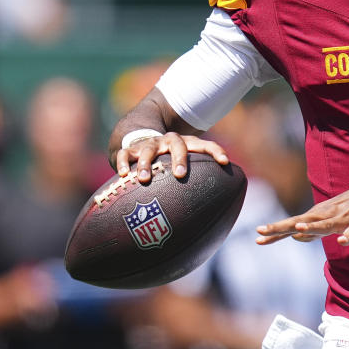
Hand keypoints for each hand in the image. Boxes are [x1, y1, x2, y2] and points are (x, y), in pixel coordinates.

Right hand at [114, 132, 228, 183]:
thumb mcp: (185, 163)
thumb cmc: (171, 161)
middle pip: (177, 145)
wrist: (143, 139)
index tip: (225, 162)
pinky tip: (123, 175)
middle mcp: (169, 142)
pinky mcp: (131, 149)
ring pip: (148, 150)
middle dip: (179, 159)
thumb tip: (219, 209)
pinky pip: (125, 154)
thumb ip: (199, 180)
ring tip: (144, 179)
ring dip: (146, 164)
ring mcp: (150, 144)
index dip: (216, 151)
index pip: (206, 145)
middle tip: (180, 174)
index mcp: (187, 144)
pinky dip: (123, 163)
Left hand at [257, 178, 348, 246]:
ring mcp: (345, 218)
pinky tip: (342, 240)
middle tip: (261, 230)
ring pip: (326, 224)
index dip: (276, 231)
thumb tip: (295, 236)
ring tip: (299, 230)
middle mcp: (328, 215)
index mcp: (320, 216)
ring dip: (313, 227)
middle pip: (302, 222)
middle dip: (282, 227)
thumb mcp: (331, 218)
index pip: (294, 225)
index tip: (257, 236)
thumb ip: (314, 229)